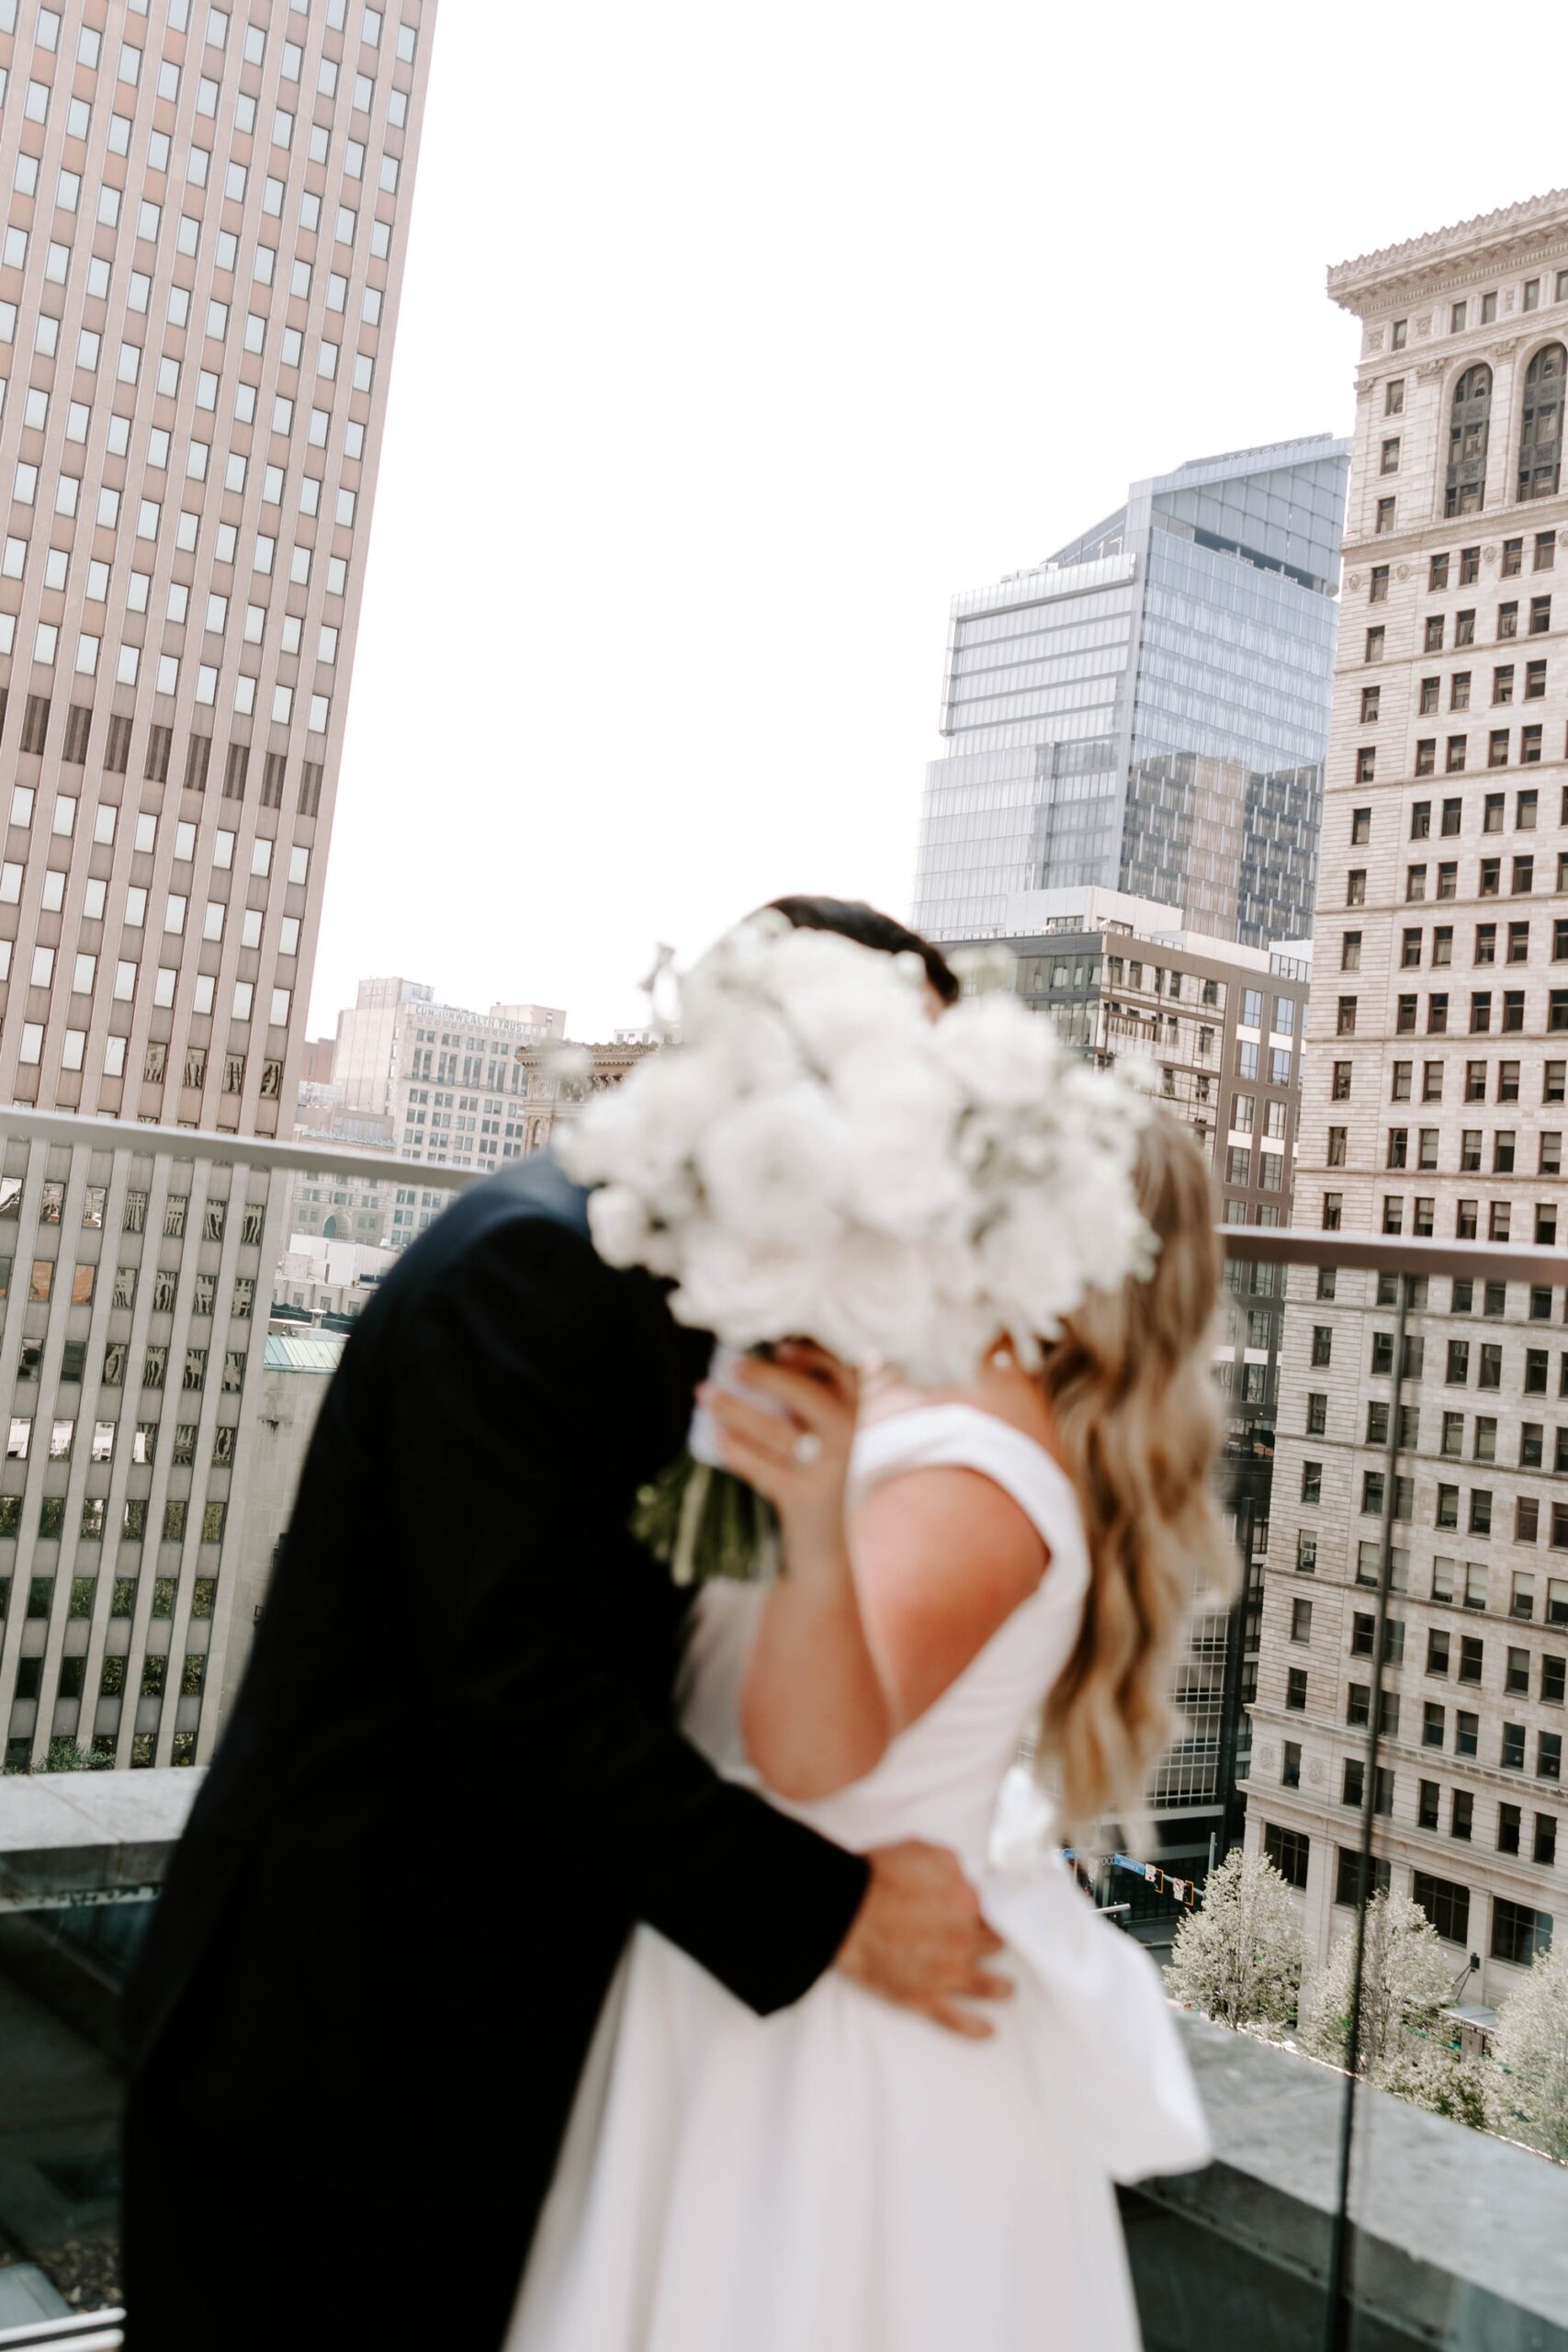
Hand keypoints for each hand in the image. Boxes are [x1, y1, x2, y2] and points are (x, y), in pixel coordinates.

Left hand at [698, 1345, 857, 1542]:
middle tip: (730, 1368)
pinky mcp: (801, 1493)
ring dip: (735, 1409)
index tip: (777, 1349)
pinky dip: (736, 1450)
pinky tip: (717, 1437)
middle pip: (807, 1395)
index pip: (844, 1369)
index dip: (812, 1354)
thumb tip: (750, 1364)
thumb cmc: (813, 1464)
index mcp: (854, 1410)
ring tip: (707, 1395)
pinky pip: (762, 1466)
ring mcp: (826, 1466)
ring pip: (776, 1431)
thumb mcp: (823, 1428)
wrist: (823, 1532)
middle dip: (764, 1377)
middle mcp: (847, 1434)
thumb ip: (803, 1396)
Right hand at [834, 1841, 1011, 2038]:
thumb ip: (952, 1866)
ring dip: (1000, 1988)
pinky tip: (988, 2031)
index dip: (983, 1911)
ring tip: (1008, 1990)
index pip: (987, 1909)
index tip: (984, 1915)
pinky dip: (975, 2028)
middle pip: (991, 1945)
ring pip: (985, 1985)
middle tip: (999, 1947)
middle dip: (996, 1944)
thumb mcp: (923, 1850)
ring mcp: (945, 1973)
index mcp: (965, 1903)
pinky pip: (957, 2020)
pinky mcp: (924, 1998)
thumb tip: (963, 1879)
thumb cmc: (878, 1877)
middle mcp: (963, 1940)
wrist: (845, 1911)